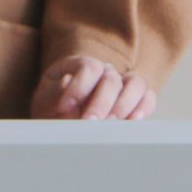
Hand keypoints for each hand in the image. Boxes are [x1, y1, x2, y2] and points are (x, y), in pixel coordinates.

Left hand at [30, 55, 154, 120]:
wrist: (62, 118)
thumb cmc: (52, 108)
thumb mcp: (44, 100)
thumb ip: (53, 93)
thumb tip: (68, 82)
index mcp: (79, 65)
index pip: (88, 67)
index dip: (79, 86)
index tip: (66, 107)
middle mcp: (105, 71)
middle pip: (111, 79)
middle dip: (101, 103)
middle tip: (89, 123)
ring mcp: (122, 84)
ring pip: (135, 84)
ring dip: (124, 106)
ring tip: (109, 126)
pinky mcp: (136, 99)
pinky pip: (147, 98)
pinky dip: (143, 109)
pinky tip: (131, 123)